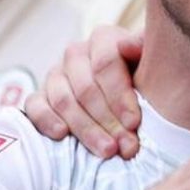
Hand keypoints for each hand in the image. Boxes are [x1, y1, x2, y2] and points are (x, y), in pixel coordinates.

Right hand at [23, 26, 143, 158]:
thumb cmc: (146, 77)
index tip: (134, 123)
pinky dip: (46, 120)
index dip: (120, 96)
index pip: (106, 64)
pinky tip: (62, 135)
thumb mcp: (154, 62)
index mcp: (104, 39)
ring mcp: (56, 74)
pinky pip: (34, 106)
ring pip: (63, 100)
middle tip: (126, 146)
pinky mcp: (40, 95)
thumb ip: (144, 51)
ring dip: (86, 129)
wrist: (130, 90)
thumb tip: (128, 46)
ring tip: (107, 150)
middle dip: (108, 121)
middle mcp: (77, 53)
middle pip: (86, 88)